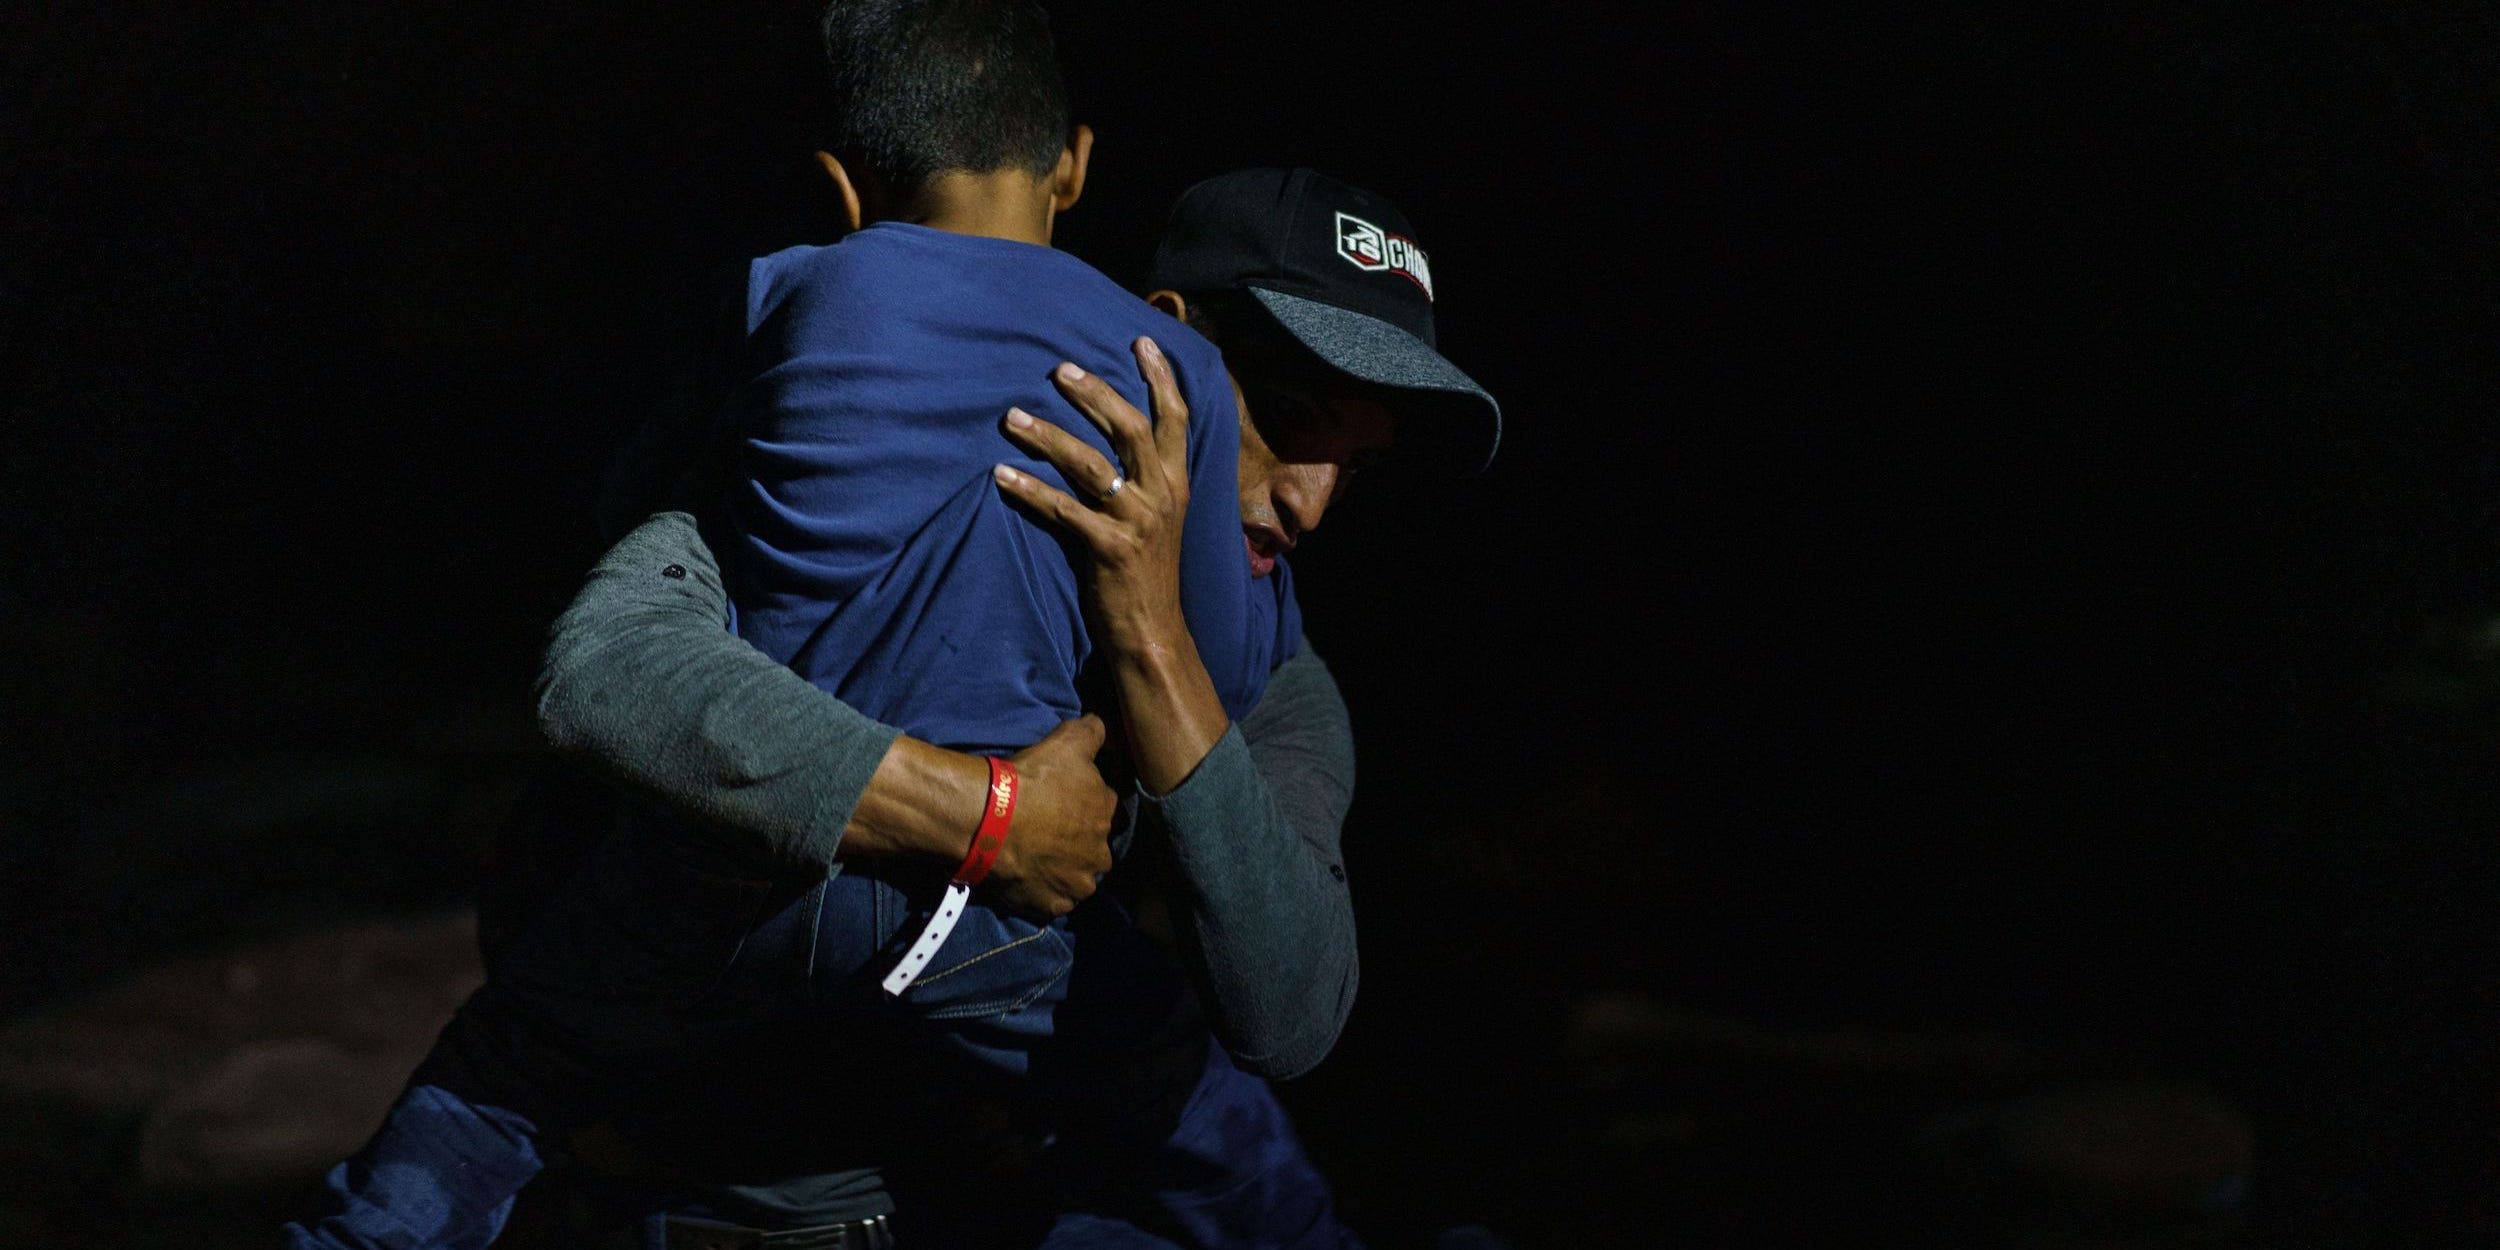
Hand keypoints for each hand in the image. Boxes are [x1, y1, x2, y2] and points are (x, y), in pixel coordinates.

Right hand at [988, 714, 1118, 917]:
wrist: (990, 821)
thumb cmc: (1032, 780)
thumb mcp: (1068, 741)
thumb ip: (1093, 731)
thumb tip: (1101, 726)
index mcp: (1106, 814)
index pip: (1101, 805)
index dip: (1080, 801)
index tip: (1059, 799)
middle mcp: (1100, 854)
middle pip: (1091, 847)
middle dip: (1075, 841)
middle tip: (1045, 831)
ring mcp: (1075, 885)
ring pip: (1075, 878)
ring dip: (1062, 870)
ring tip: (1036, 857)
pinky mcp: (1051, 906)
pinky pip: (1052, 901)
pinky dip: (1043, 893)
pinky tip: (1028, 877)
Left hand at [993, 337, 1191, 656]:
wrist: (1152, 632)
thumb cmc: (1147, 572)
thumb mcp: (1159, 518)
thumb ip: (1146, 478)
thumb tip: (1118, 437)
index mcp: (1176, 484)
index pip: (1175, 419)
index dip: (1160, 378)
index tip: (1142, 341)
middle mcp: (1161, 496)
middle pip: (1129, 428)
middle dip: (1094, 393)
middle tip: (1059, 369)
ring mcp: (1136, 523)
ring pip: (1090, 465)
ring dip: (1048, 436)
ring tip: (1012, 417)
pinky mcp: (1108, 549)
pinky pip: (1062, 509)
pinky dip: (1029, 489)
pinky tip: (1001, 474)